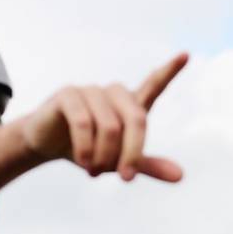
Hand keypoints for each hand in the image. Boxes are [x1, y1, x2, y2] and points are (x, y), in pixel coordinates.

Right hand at [19, 53, 187, 181]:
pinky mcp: (68, 94)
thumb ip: (148, 165)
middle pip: (137, 120)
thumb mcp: (119, 161)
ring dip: (104, 156)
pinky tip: (84, 162)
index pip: (154, 85)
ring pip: (110, 127)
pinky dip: (86, 148)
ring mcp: (90, 91)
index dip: (169, 71)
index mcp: (129, 105)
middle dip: (133, 154)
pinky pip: (84, 123)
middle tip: (125, 178)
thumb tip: (181, 176)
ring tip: (94, 172)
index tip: (186, 55)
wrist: (47, 145)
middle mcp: (113, 93)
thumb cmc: (88, 149)